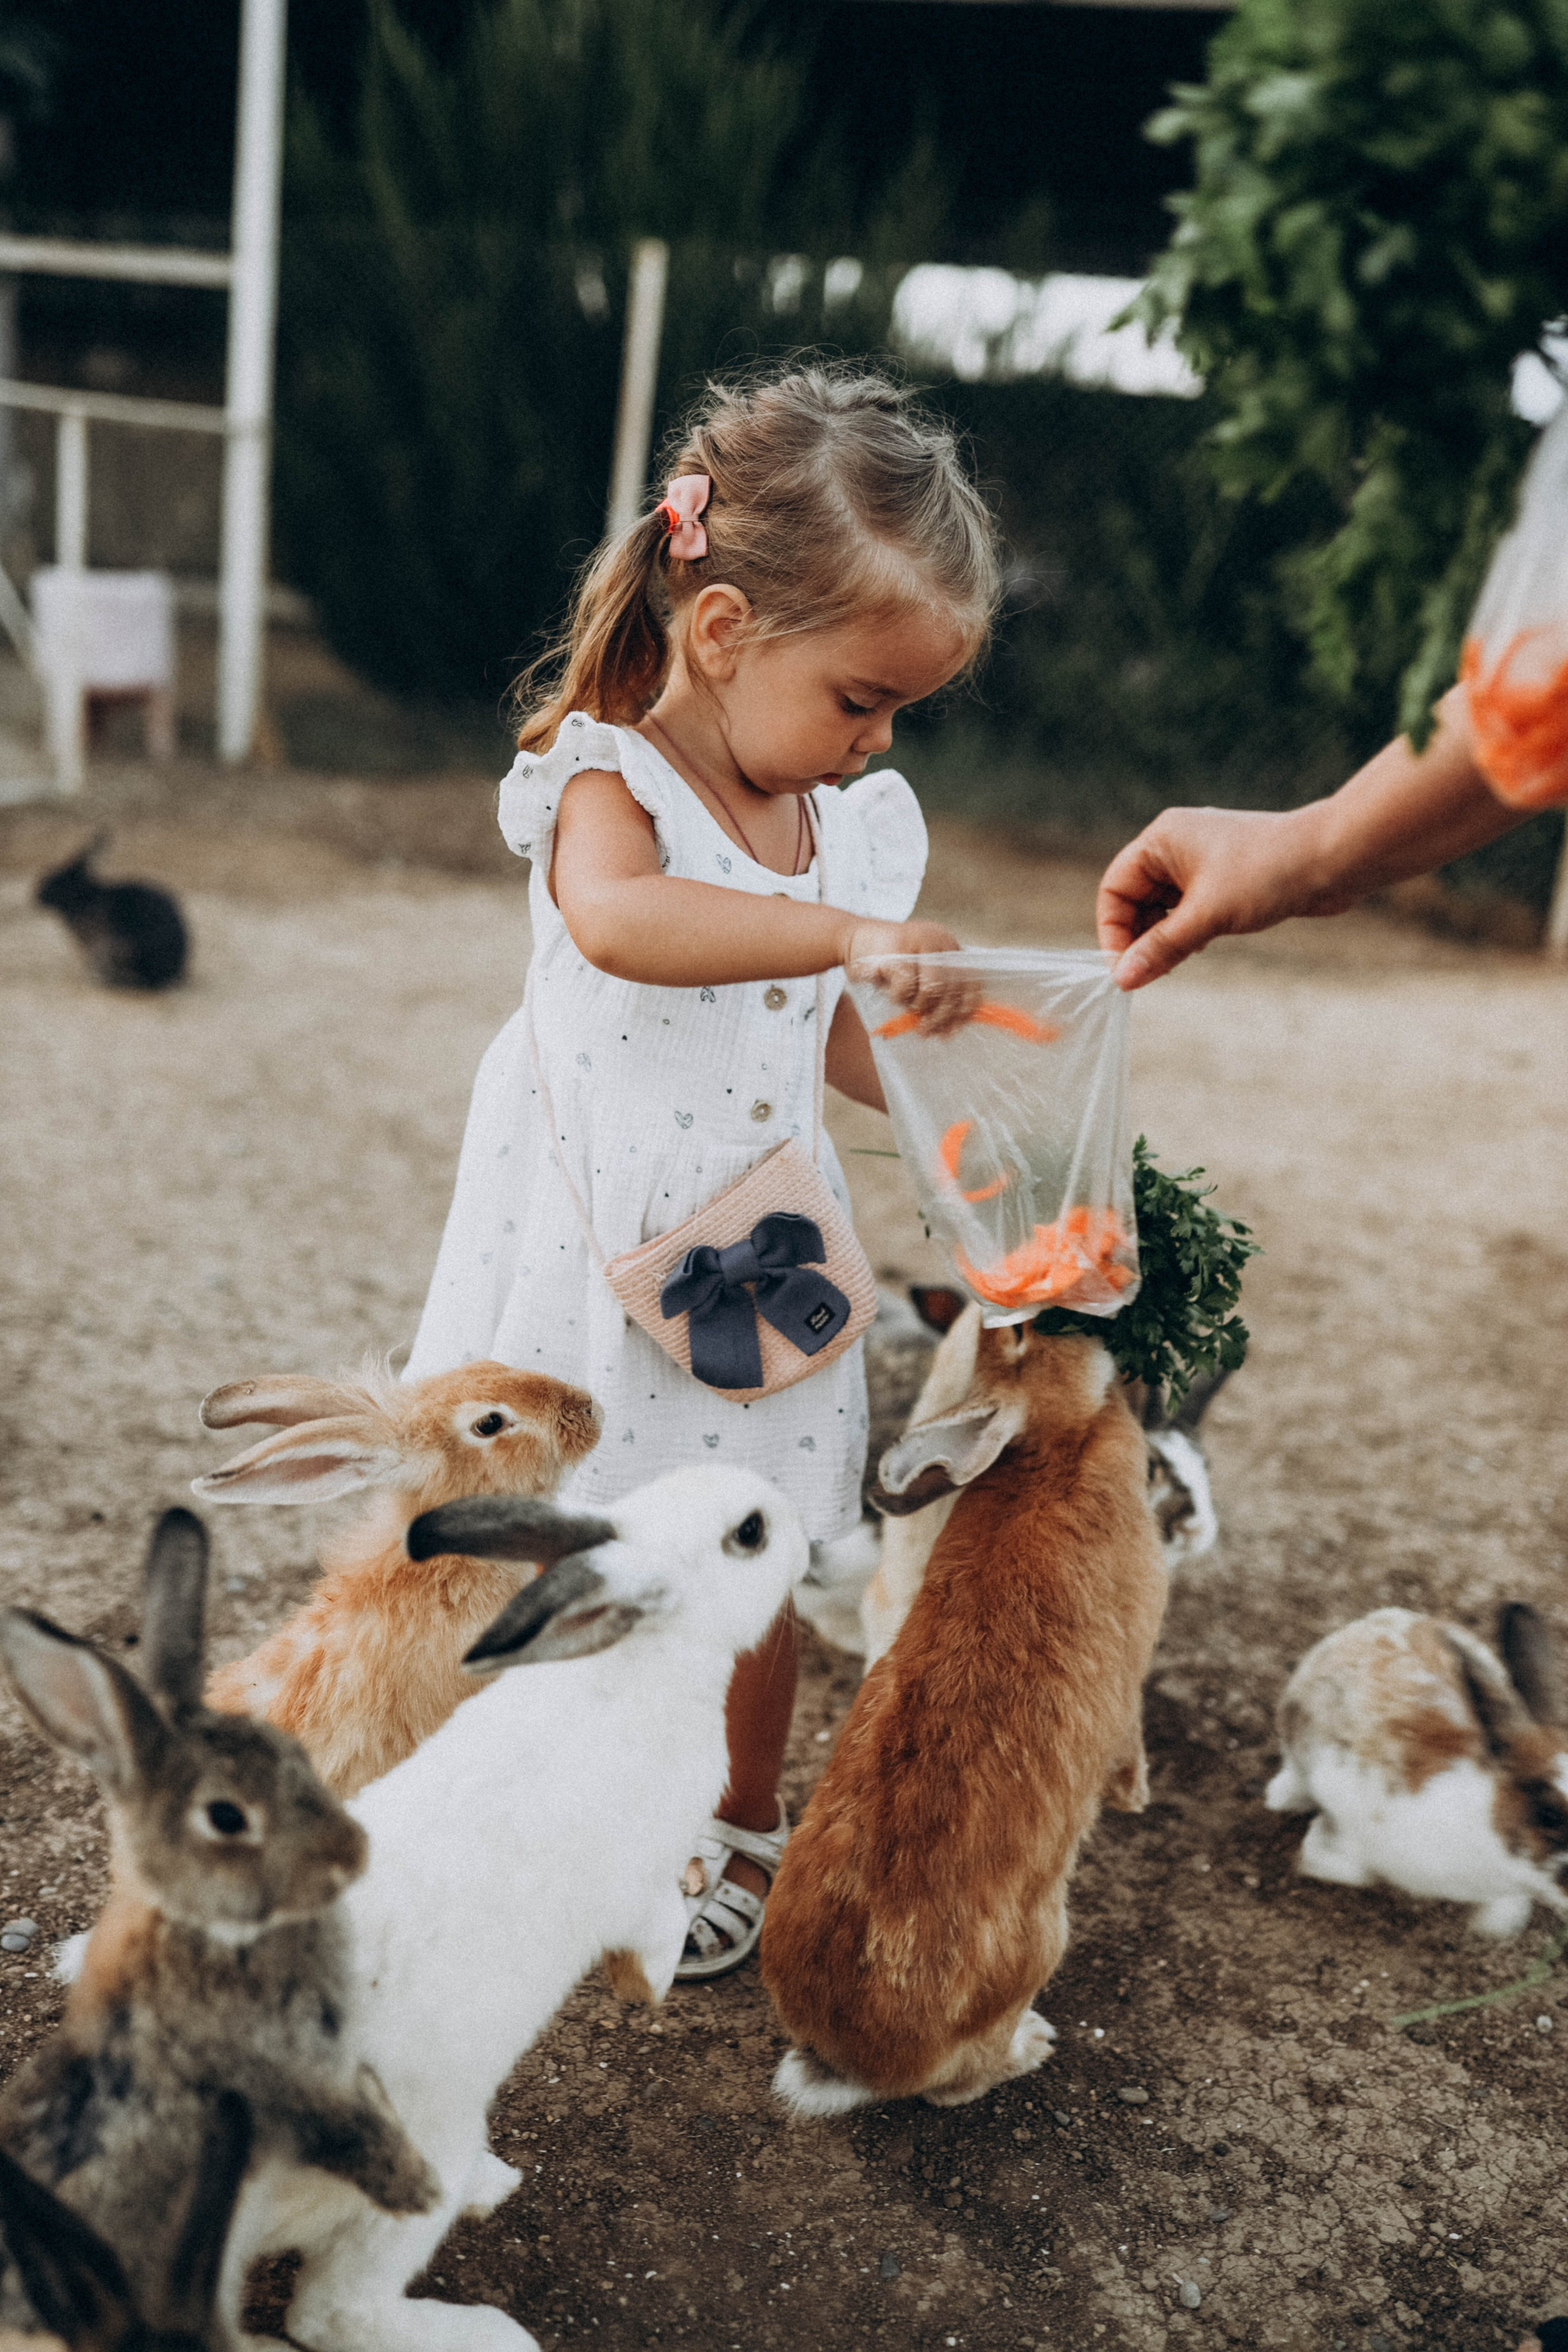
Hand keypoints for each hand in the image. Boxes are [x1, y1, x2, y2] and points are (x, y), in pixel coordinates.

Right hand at [842, 918, 979, 1036]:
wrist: (851, 939)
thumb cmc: (886, 963)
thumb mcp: (917, 975)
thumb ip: (938, 992)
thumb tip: (954, 1025)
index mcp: (948, 946)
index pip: (971, 981)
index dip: (965, 1009)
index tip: (952, 1029)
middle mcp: (938, 940)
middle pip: (953, 988)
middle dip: (940, 1016)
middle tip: (927, 1031)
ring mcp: (918, 943)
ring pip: (932, 989)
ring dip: (917, 1006)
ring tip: (905, 1006)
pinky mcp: (897, 952)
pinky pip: (906, 987)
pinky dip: (898, 997)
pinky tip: (889, 991)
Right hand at [1096, 805, 1336, 990]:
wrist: (1333, 859)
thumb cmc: (1268, 873)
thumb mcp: (1207, 916)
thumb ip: (1161, 948)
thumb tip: (1123, 979)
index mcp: (1162, 839)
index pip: (1115, 888)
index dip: (1113, 930)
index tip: (1124, 968)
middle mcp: (1177, 846)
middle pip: (1135, 899)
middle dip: (1140, 937)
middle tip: (1150, 972)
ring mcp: (1201, 862)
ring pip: (1163, 908)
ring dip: (1165, 938)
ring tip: (1178, 959)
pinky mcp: (1224, 879)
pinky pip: (1189, 910)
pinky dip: (1187, 932)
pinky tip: (1200, 947)